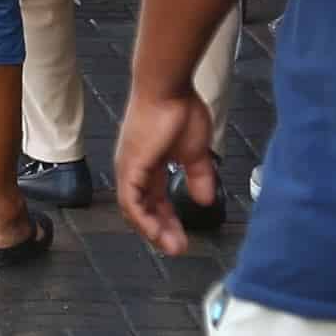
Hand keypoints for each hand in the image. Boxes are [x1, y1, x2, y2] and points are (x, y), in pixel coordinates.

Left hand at [114, 85, 215, 255]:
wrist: (168, 86)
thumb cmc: (180, 108)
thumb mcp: (195, 151)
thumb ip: (199, 175)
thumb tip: (205, 198)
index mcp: (149, 165)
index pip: (156, 201)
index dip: (169, 220)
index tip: (184, 237)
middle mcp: (135, 169)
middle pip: (144, 210)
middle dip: (162, 231)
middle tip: (178, 248)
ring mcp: (129, 169)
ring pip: (134, 210)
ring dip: (153, 231)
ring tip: (172, 246)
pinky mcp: (129, 167)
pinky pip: (131, 202)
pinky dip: (143, 220)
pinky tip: (157, 233)